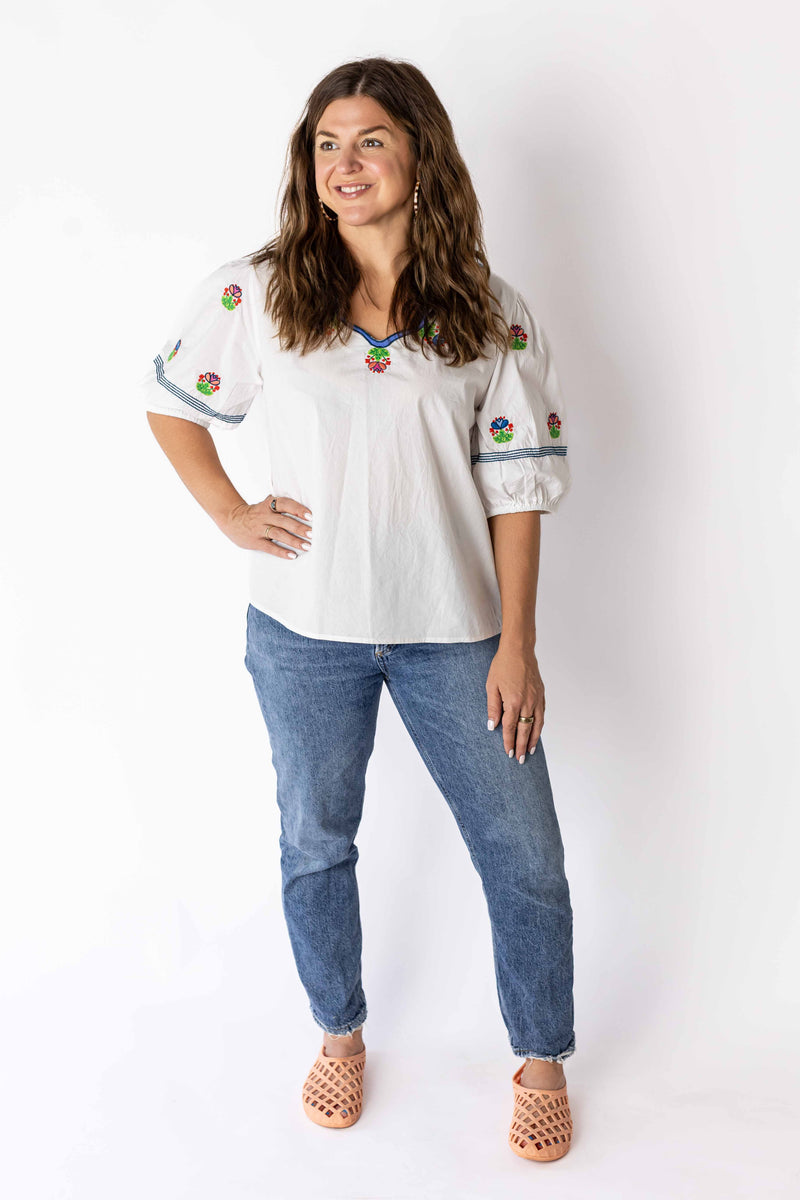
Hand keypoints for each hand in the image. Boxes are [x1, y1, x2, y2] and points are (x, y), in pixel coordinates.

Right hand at [223, 494, 312, 557]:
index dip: (297, 509)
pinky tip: (292, 556)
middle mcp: (264, 515)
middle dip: (299, 528)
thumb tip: (304, 509)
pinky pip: (270, 547)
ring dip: (294, 540)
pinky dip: (281, 552)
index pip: (284, 504)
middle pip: (284, 521)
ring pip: (278, 534)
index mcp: (268, 505)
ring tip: (307, 546)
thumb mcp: (265, 505)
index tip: (310, 516)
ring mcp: (258, 529)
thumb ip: (280, 506)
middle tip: (313, 534)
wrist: (231, 519)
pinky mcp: (255, 541)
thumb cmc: (256, 513)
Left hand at [486, 641, 544, 761]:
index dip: (509, 741)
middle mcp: (527, 702)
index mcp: (513, 702)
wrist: (519, 649)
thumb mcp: (491, 686)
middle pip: (525, 730)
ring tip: (530, 751)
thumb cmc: (503, 666)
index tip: (508, 752)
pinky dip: (539, 725)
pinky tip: (536, 731)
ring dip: (534, 739)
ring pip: (537, 724)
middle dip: (522, 746)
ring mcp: (536, 698)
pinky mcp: (541, 694)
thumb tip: (493, 726)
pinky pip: (542, 714)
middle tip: (520, 759)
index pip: (511, 728)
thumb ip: (493, 707)